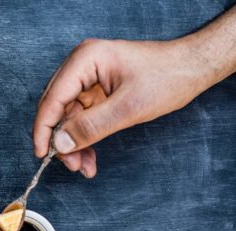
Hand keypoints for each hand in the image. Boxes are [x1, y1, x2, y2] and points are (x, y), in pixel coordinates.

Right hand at [33, 38, 211, 177]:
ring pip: (68, 119)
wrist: (194, 68)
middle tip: (72, 165)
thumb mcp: (128, 107)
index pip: (52, 99)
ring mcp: (88, 79)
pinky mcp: (97, 92)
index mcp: (85, 59)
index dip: (44, 129)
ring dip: (74, 144)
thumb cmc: (168, 77)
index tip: (42, 155)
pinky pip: (82, 120)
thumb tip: (60, 143)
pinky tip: (90, 158)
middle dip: (62, 140)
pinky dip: (85, 139)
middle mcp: (82, 66)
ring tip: (84, 166)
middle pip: (57, 109)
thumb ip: (91, 126)